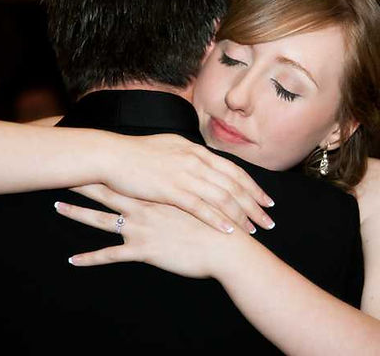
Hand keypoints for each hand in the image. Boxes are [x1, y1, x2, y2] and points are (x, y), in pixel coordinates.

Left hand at [55, 184, 240, 278]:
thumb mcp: (202, 198)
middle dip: (84, 182)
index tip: (89, 157)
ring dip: (78, 214)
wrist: (224, 247)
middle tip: (63, 172)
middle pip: (109, 192)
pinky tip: (71, 260)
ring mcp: (141, 228)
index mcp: (159, 193)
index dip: (107, 167)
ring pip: (102, 221)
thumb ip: (190, 185)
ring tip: (57, 206)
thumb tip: (185, 176)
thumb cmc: (217, 224)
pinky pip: (109, 256)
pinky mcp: (142, 250)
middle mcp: (146, 207)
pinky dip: (89, 259)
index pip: (127, 176)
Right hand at [99, 134, 274, 233]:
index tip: (266, 200)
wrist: (110, 156)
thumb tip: (202, 161)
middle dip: (255, 204)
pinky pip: (201, 207)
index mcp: (196, 151)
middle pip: (234, 185)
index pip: (233, 170)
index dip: (252, 186)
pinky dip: (218, 219)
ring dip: (242, 215)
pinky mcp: (171, 190)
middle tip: (269, 220)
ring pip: (222, 197)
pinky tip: (230, 231)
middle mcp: (195, 161)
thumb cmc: (135, 153)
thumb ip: (188, 156)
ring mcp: (184, 175)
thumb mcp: (168, 147)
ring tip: (255, 230)